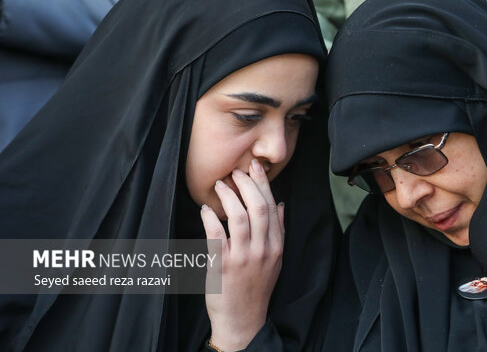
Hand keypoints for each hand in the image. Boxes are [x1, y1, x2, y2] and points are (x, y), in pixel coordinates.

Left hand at [201, 158, 284, 350]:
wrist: (243, 320)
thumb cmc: (257, 288)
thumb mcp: (276, 260)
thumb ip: (278, 232)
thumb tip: (280, 205)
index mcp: (276, 246)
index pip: (272, 207)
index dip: (263, 184)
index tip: (255, 167)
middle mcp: (262, 250)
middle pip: (258, 207)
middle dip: (247, 184)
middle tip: (236, 172)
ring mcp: (242, 258)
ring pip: (238, 216)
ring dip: (228, 196)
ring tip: (221, 185)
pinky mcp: (221, 265)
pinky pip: (215, 234)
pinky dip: (210, 217)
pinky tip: (206, 208)